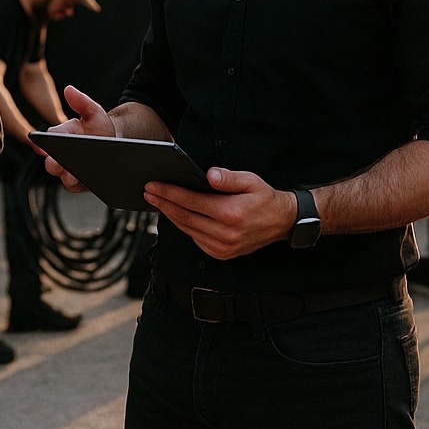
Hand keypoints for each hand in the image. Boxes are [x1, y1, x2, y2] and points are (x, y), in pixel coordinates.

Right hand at [39, 85, 114, 192]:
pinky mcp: (79, 182)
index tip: (43, 147)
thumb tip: (69, 89)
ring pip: (62, 176)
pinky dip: (78, 185)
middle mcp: (60, 154)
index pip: (48, 139)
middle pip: (51, 162)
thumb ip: (81, 101)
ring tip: (75, 175)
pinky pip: (74, 186)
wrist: (114, 143)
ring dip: (67, 177)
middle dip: (54, 164)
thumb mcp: (94, 111)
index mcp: (61, 135)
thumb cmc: (99, 126)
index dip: (43, 144)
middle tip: (59, 164)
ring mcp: (68, 169)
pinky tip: (86, 182)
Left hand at [142, 168, 294, 259]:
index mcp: (230, 213)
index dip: (169, 192)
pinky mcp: (221, 254)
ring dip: (169, 215)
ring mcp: (222, 247)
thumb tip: (208, 175)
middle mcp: (224, 233)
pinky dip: (183, 226)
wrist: (281, 223)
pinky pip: (195, 238)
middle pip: (183, 216)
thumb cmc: (264, 199)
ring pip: (187, 229)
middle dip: (163, 203)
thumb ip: (228, 177)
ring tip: (157, 201)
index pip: (190, 201)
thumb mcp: (250, 181)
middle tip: (148, 192)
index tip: (153, 186)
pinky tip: (175, 215)